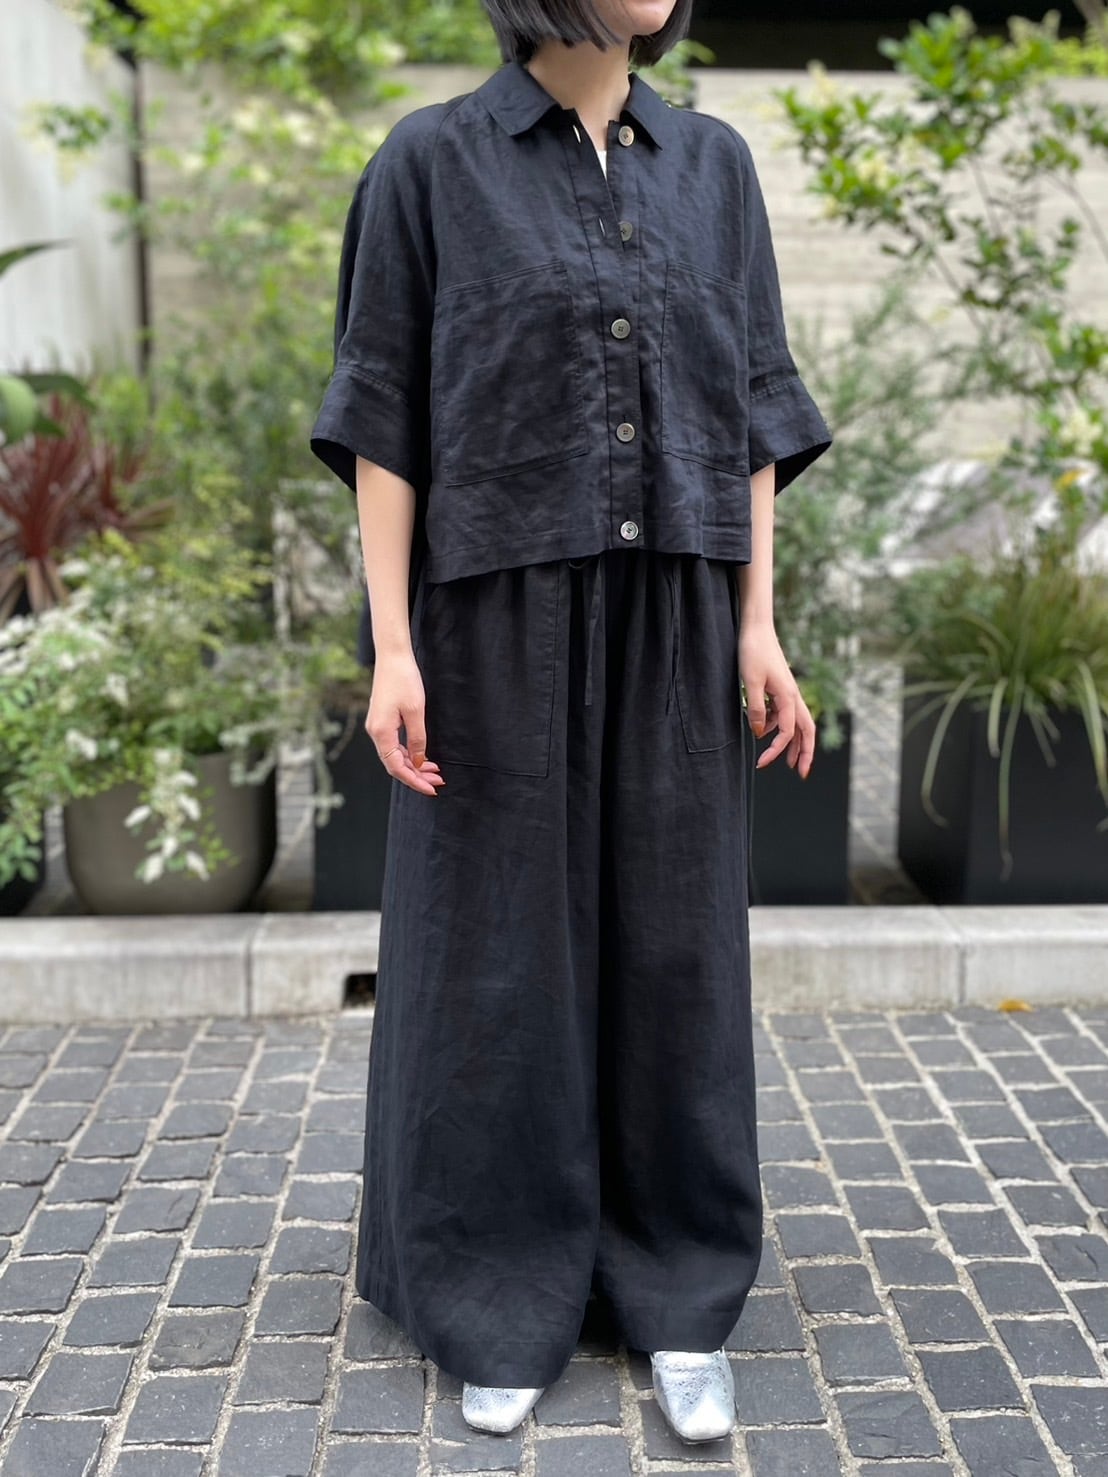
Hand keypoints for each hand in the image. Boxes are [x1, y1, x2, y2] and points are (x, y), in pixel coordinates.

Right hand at [365, 652, 445, 795]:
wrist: (393, 656)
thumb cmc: (404, 680)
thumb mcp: (416, 711)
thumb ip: (417, 739)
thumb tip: (417, 762)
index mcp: (381, 732)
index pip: (396, 767)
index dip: (414, 781)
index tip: (431, 789)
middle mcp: (376, 732)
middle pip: (395, 764)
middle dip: (416, 775)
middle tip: (438, 782)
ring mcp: (378, 726)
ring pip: (395, 755)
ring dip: (414, 765)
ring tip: (435, 771)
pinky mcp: (382, 720)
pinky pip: (395, 745)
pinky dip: (409, 753)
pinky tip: (423, 756)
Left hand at [739, 620, 815, 778]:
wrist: (757, 629)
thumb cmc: (753, 652)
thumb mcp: (750, 682)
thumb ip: (757, 709)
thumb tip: (761, 733)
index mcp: (789, 696)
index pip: (788, 733)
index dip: (775, 751)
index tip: (761, 763)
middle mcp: (793, 696)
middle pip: (806, 731)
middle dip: (805, 754)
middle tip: (801, 773)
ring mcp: (789, 692)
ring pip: (798, 723)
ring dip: (794, 743)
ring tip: (787, 761)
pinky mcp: (781, 688)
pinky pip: (785, 713)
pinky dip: (779, 725)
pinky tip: (767, 730)